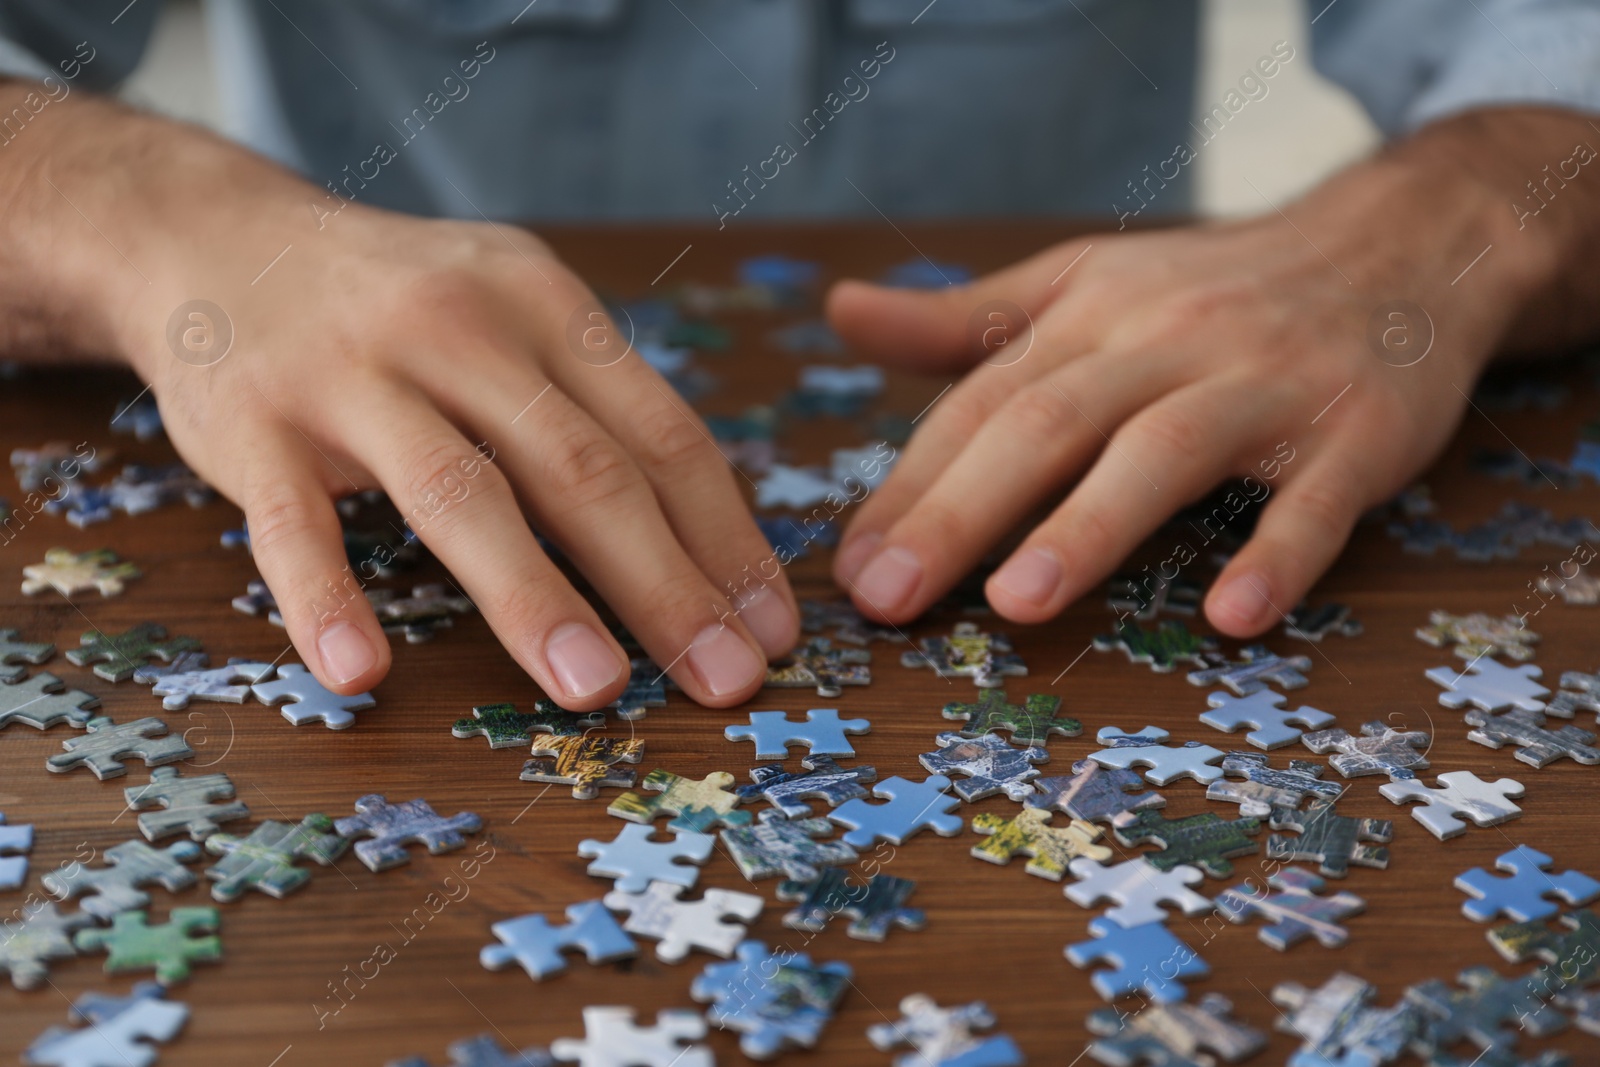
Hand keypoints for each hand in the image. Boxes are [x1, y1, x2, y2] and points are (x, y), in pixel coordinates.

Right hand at [10, 91, 796, 708]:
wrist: (220, 238)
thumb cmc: (404, 307)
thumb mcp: (515, 316)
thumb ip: (595, 409)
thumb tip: (709, 545)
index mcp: (545, 305)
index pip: (662, 434)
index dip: (726, 538)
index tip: (771, 628)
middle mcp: (461, 326)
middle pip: (584, 469)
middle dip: (666, 584)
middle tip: (724, 680)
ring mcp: (352, 374)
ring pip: (461, 493)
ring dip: (535, 598)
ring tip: (596, 689)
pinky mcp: (254, 426)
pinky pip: (294, 524)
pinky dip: (327, 600)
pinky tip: (361, 673)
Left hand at [825, 110, 1580, 635]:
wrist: (1399, 244)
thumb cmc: (1210, 289)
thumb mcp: (1081, 283)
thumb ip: (964, 318)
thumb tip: (840, 312)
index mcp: (1090, 314)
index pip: (982, 403)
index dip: (911, 486)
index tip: (852, 569)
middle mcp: (1168, 341)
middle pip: (1050, 423)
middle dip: (960, 512)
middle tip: (888, 600)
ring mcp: (1266, 385)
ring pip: (1165, 451)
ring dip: (1090, 527)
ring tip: (1019, 603)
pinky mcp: (1360, 432)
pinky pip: (1317, 499)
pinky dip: (1277, 554)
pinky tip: (1233, 617)